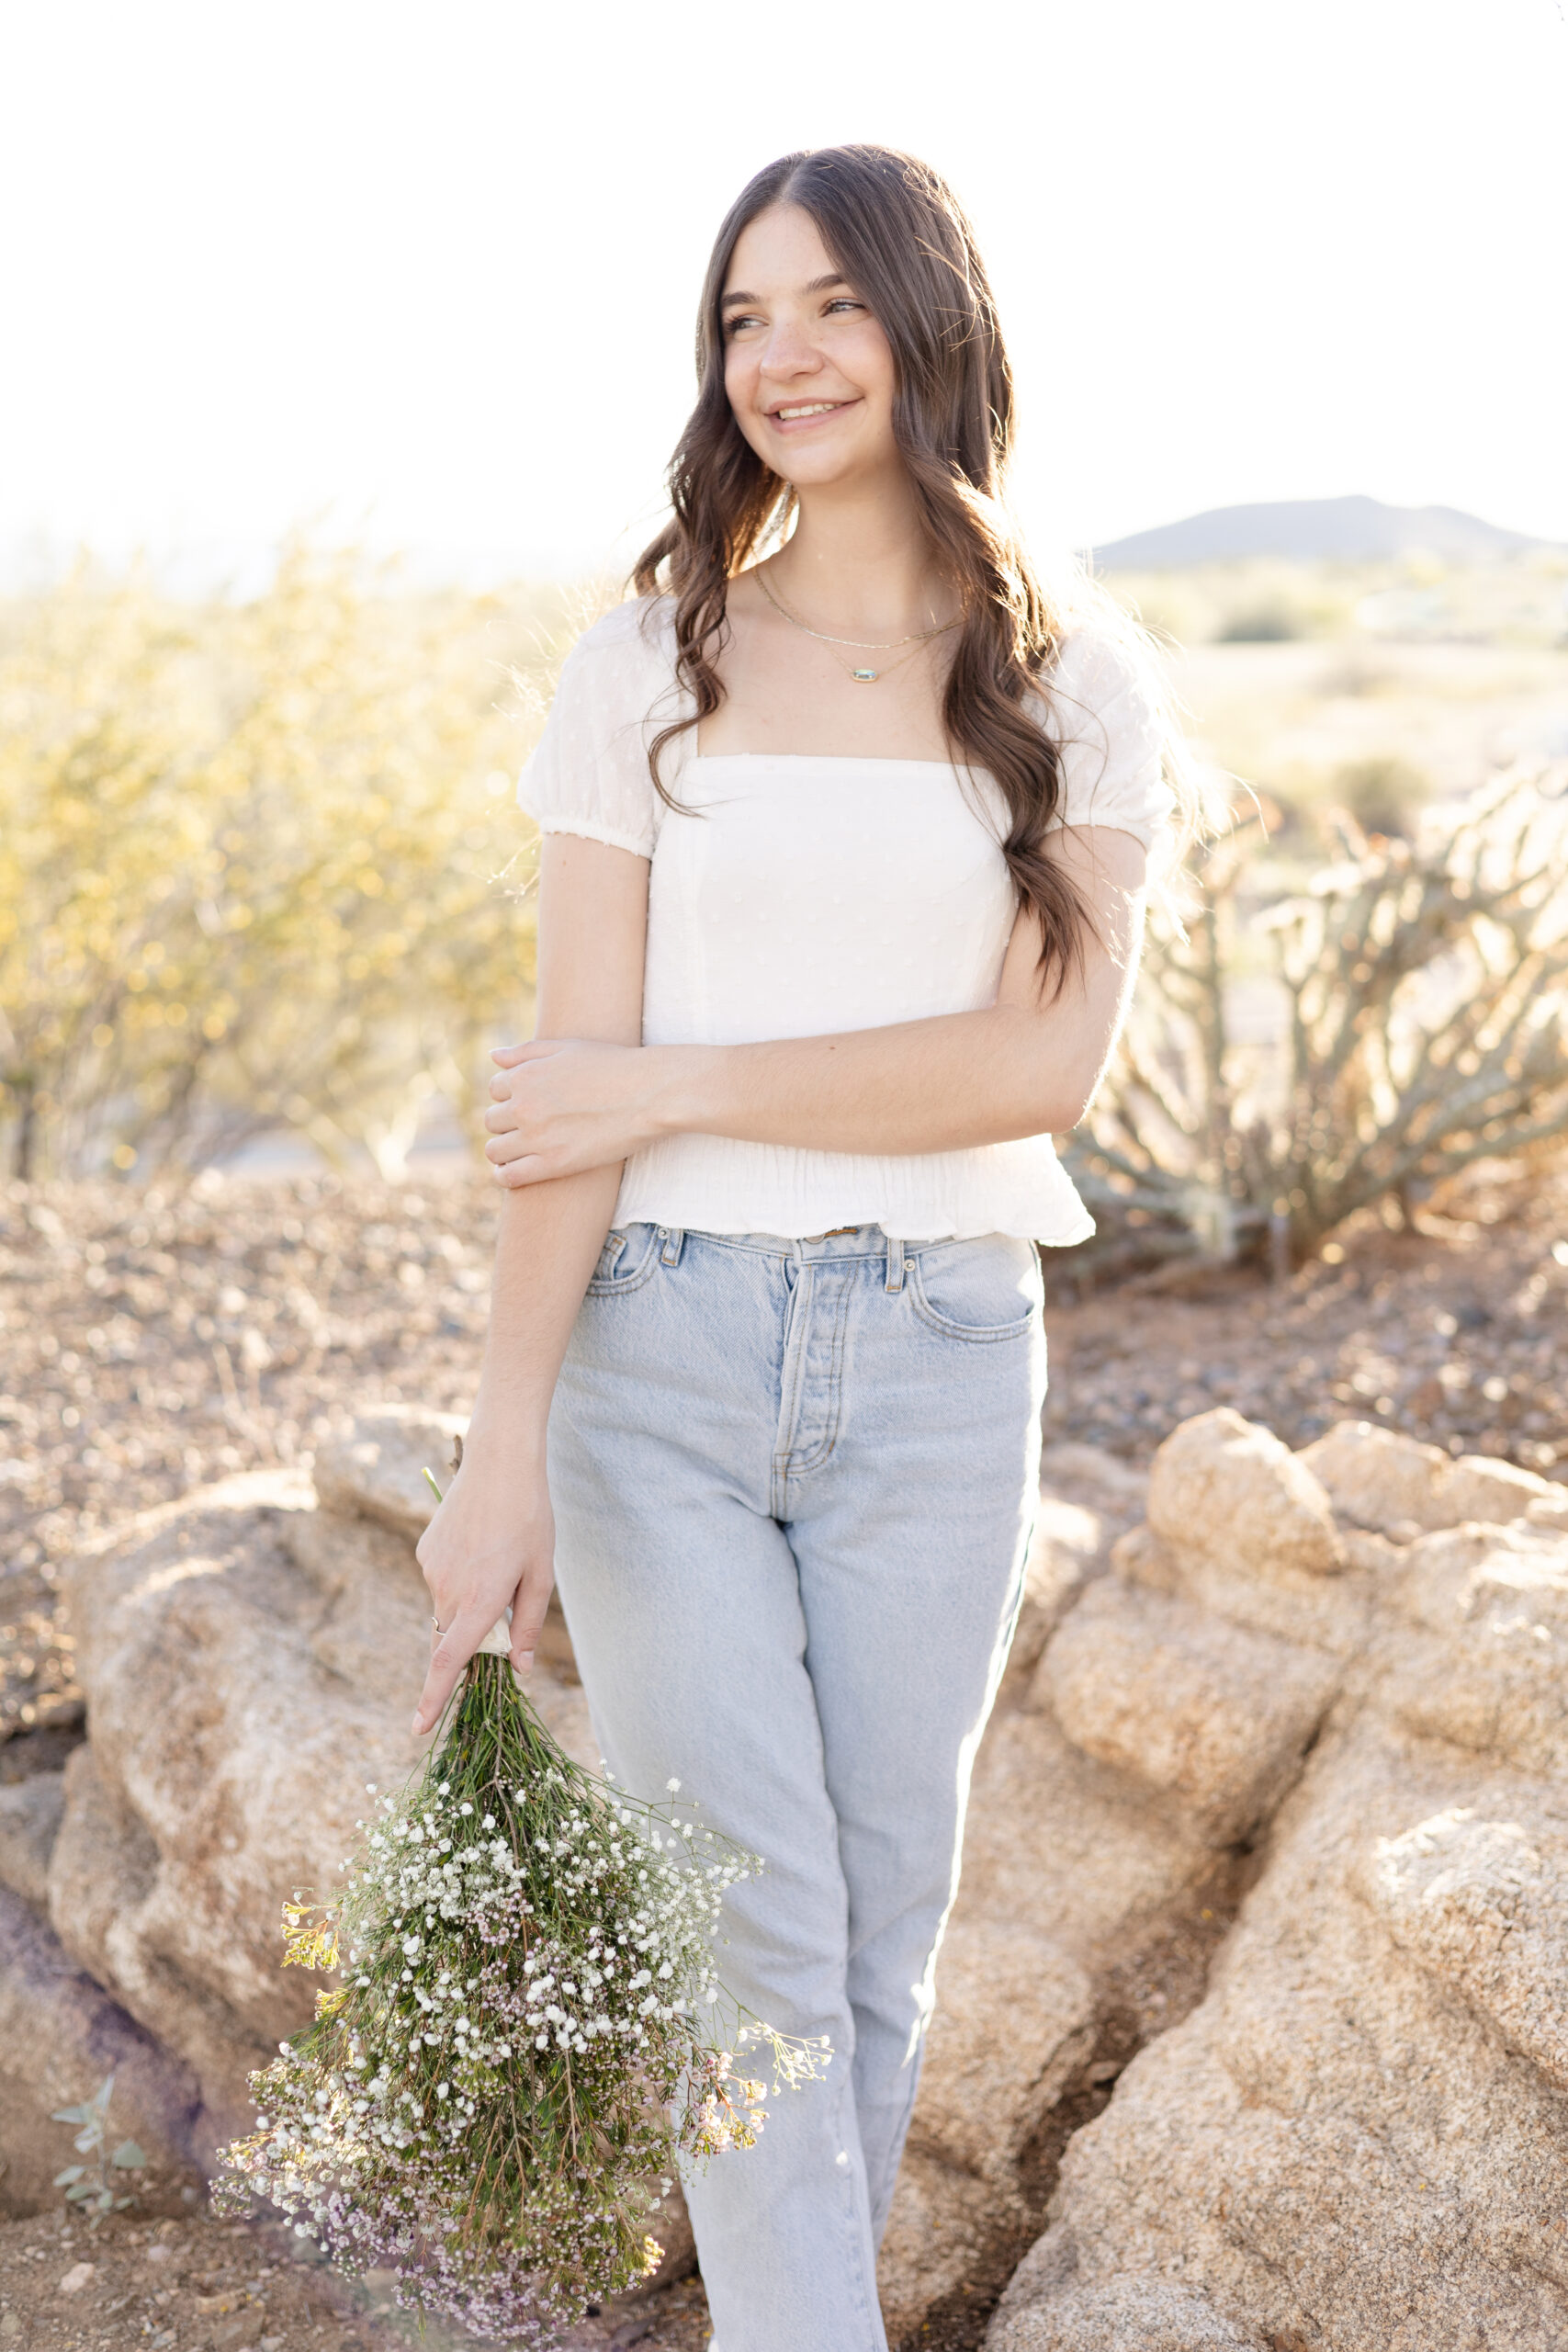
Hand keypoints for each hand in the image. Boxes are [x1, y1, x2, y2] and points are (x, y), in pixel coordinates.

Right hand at [412, 1441, 555, 1735]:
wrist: (499, 1462)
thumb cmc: (530, 1518)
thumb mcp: (541, 1573)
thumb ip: (528, 1624)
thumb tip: (518, 1667)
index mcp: (481, 1600)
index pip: (449, 1661)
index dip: (433, 1699)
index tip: (418, 1729)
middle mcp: (449, 1590)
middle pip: (454, 1636)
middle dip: (475, 1636)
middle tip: (508, 1594)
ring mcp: (432, 1570)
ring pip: (448, 1608)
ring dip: (469, 1602)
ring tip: (498, 1556)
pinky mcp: (424, 1553)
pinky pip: (441, 1582)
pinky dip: (459, 1578)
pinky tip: (479, 1544)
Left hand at [483, 1037, 673, 1186]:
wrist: (649, 1094)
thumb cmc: (613, 1065)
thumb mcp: (567, 1047)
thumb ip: (526, 1051)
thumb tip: (493, 1056)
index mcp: (526, 1075)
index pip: (495, 1089)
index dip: (511, 1095)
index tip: (529, 1102)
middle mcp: (524, 1106)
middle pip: (492, 1120)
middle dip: (507, 1122)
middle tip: (529, 1126)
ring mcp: (537, 1137)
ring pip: (495, 1150)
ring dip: (504, 1149)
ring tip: (522, 1149)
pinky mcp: (554, 1164)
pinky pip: (509, 1176)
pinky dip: (505, 1175)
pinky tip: (513, 1172)